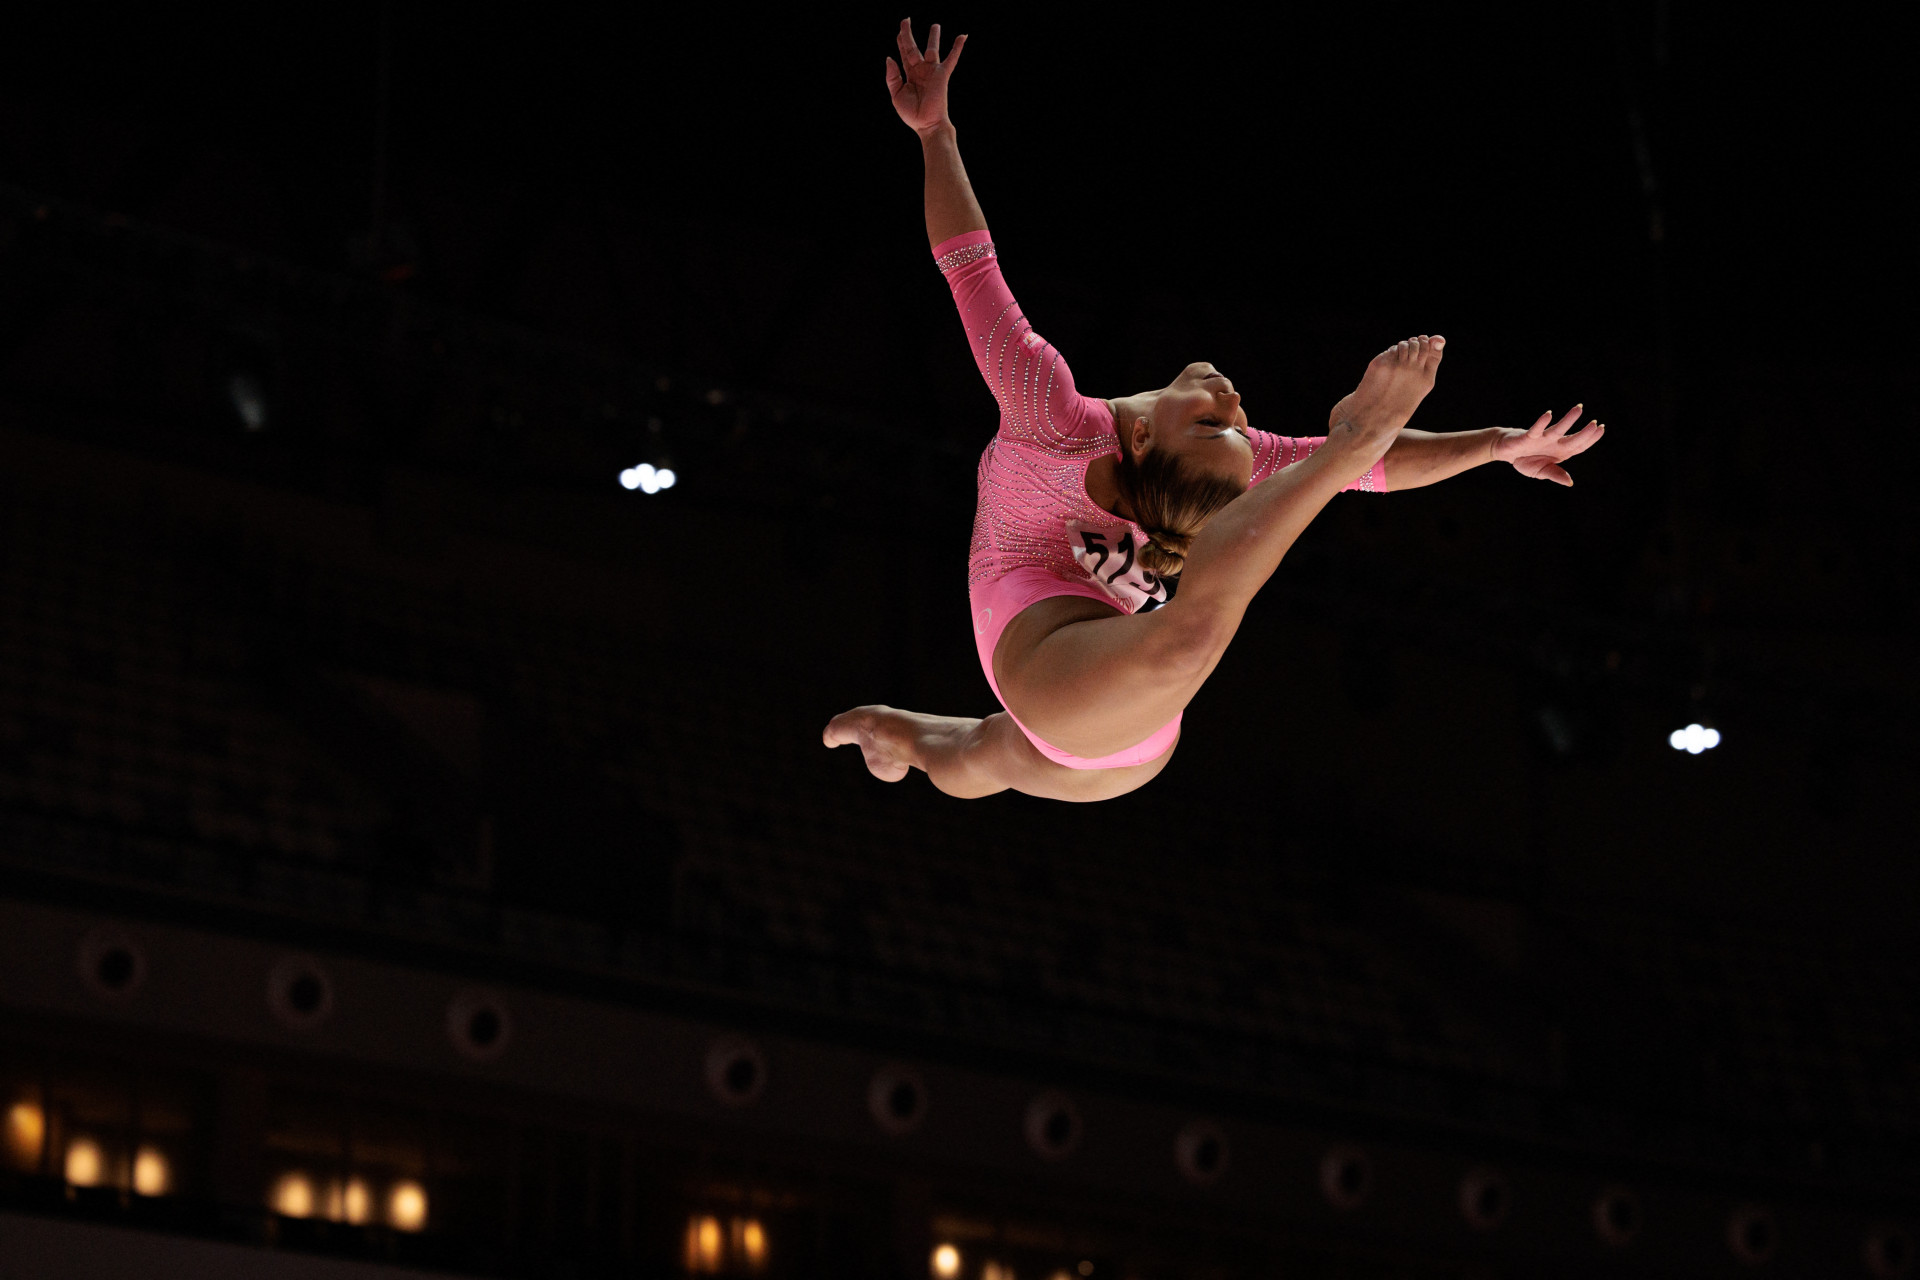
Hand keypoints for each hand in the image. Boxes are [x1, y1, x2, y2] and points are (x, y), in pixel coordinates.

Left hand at [886, 18, 966, 135]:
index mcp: (909, 75)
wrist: (927, 124)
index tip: (899, 31)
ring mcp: (932, 72)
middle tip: (906, 19)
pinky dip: (957, 48)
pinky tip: (963, 36)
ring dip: (933, 37)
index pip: (904, 54)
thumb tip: (890, 57)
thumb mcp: (896, 95)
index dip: (900, 42)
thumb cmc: (912, 114)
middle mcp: (921, 71)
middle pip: (913, 48)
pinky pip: (951, 59)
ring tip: (935, 25)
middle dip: (908, 34)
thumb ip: (892, 77)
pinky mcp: (942, 75)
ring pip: (932, 49)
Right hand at [1490, 405, 1604, 485]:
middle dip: (1584, 432)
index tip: (1601, 428)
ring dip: (1569, 419)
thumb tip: (1569, 482)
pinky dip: (1542, 423)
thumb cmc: (1526, 460)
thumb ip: (1555, 474)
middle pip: (1572, 438)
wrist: (1507, 451)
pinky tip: (1549, 414)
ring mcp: (1542, 438)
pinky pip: (1536, 429)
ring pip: (1558, 429)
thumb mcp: (1541, 472)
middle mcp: (1554, 443)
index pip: (1579, 446)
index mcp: (1561, 451)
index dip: (1591, 439)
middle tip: (1595, 423)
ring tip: (1579, 409)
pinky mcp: (1528, 437)